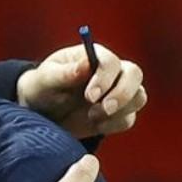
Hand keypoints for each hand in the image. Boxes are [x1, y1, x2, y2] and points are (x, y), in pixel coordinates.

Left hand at [16, 43, 146, 138]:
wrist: (43, 112)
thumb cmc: (43, 87)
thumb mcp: (46, 79)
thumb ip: (65, 72)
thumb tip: (86, 64)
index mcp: (93, 56)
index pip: (111, 62)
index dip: (104, 78)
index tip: (90, 96)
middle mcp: (111, 71)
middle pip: (134, 74)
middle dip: (122, 93)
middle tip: (103, 109)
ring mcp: (117, 91)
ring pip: (138, 97)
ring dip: (120, 110)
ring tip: (92, 116)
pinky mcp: (118, 113)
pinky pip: (128, 119)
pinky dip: (114, 125)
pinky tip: (95, 124)